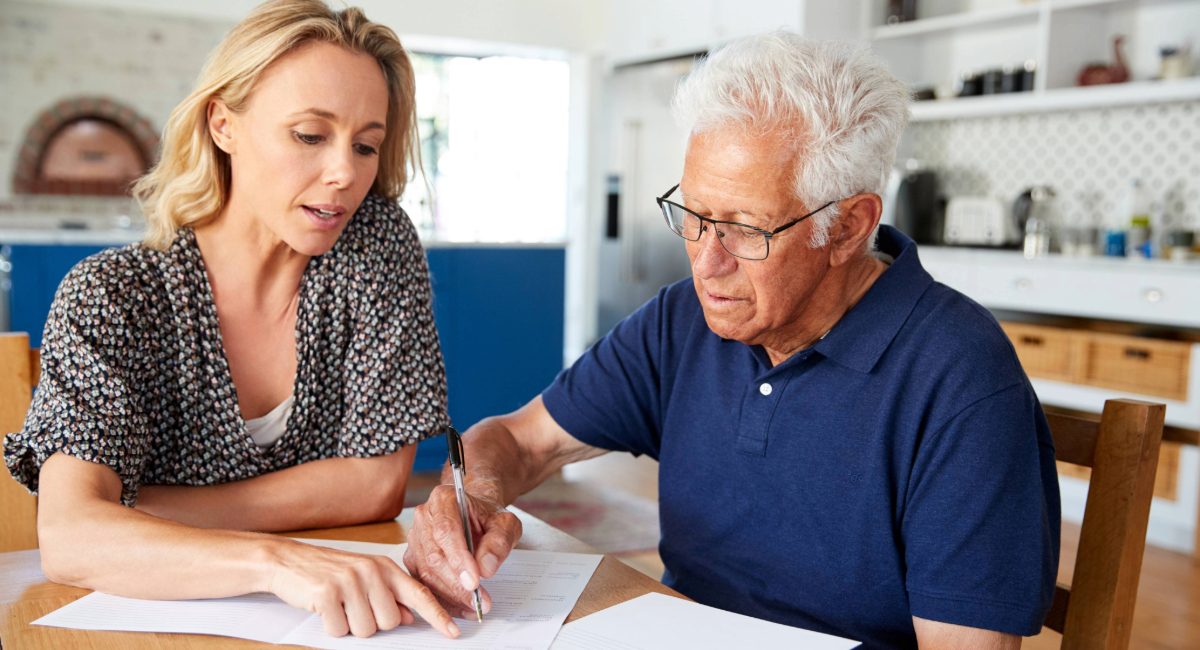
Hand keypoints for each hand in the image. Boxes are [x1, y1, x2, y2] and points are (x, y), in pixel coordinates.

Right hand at [267, 541, 459, 638]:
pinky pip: (340, 630)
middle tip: (353, 607)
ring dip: (350, 626)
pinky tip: (324, 608)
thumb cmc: (327, 571)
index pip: (419, 594)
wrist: (287, 560)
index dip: (438, 616)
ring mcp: (350, 581)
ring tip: (338, 606)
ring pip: (367, 629)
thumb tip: (410, 617)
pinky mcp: (328, 593)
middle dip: (373, 623)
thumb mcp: (364, 578)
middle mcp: (371, 571)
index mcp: (384, 567)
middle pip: (390, 622)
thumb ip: (389, 596)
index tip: (453, 632)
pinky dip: (331, 627)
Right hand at [403, 485, 522, 617]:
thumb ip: (499, 541)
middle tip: (479, 601)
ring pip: (426, 573)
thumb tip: (486, 567)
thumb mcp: (505, 523)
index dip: (458, 558)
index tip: (474, 581)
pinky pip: (423, 582)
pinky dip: (443, 599)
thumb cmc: (489, 516)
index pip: (446, 530)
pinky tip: (462, 608)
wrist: (476, 515)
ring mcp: (415, 538)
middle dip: (457, 584)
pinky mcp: (413, 558)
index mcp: (444, 499)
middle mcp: (424, 517)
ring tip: (474, 607)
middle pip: (434, 556)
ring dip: (450, 595)